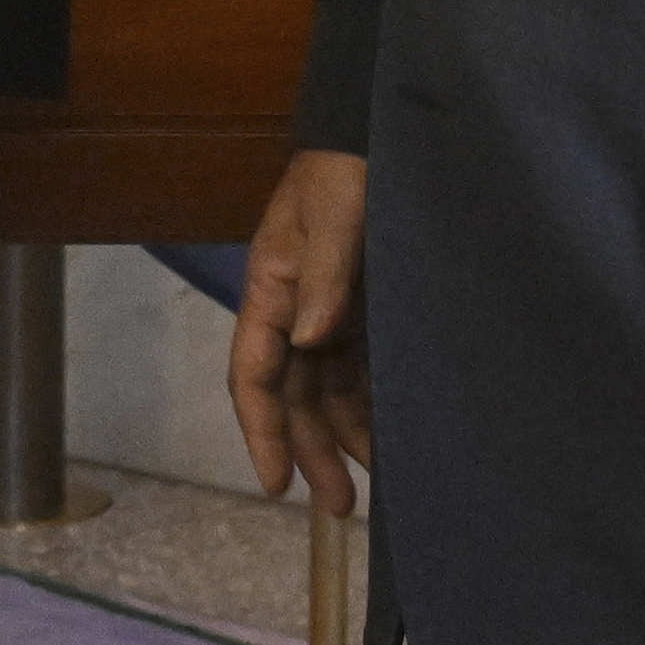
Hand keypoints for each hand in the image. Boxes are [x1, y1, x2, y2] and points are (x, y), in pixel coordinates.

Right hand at [228, 150, 372, 515]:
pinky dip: (369, 406)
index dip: (262, 431)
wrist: (379, 137)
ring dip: (343, 436)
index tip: (274, 485)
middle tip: (337, 507)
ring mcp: (330, 313)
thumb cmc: (348, 171)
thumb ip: (325, 277)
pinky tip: (388, 436)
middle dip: (309, 451)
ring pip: (328, 391)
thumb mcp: (335, 216)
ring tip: (372, 485)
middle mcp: (296, 311)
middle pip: (293, 396)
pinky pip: (359, 371)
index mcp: (272, 290)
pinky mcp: (364, 311)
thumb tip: (310, 340)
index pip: (255, 374)